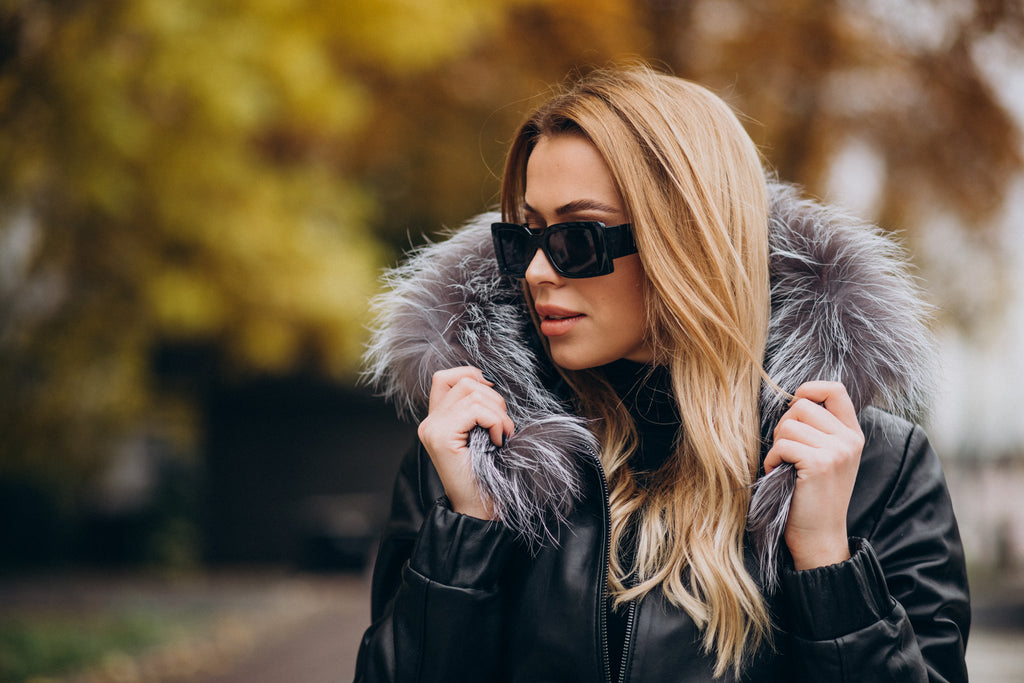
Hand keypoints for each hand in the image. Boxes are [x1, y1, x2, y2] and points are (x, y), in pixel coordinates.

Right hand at [417, 366, 514, 519]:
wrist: (479, 509)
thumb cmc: (487, 474)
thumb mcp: (481, 433)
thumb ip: (476, 408)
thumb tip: (489, 380)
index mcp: (436, 420)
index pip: (446, 377)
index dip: (473, 376)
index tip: (493, 400)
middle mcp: (429, 423)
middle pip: (465, 382)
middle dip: (494, 399)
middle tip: (503, 427)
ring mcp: (432, 429)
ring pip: (472, 393)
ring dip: (498, 412)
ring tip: (502, 435)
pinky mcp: (441, 438)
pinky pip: (476, 410)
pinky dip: (495, 421)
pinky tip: (498, 441)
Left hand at [763, 381, 864, 569]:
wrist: (820, 536)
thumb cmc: (812, 495)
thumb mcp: (826, 456)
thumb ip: (819, 428)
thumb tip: (793, 399)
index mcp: (852, 434)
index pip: (835, 389)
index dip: (808, 390)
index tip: (795, 407)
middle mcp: (850, 439)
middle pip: (802, 405)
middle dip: (785, 424)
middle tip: (786, 452)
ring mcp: (837, 451)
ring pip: (789, 424)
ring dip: (777, 445)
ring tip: (784, 466)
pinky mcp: (819, 464)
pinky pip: (782, 445)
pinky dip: (772, 459)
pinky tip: (779, 474)